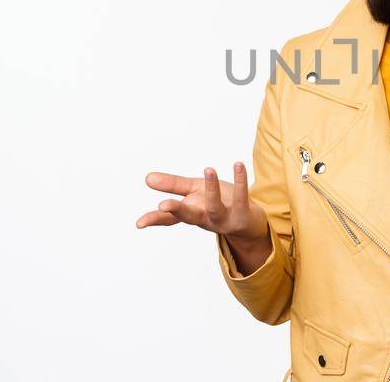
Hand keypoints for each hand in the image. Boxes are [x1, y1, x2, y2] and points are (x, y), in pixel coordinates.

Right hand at [136, 162, 268, 246]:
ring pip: (215, 207)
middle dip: (177, 210)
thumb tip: (147, 178)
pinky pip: (241, 196)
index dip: (154, 220)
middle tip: (163, 204)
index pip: (169, 218)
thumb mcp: (194, 192)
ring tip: (208, 169)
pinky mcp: (242, 214)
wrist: (249, 222)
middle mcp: (205, 219)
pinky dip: (241, 181)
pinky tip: (238, 165)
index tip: (139, 223)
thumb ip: (173, 185)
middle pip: (189, 216)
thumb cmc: (218, 203)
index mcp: (191, 213)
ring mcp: (224, 219)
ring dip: (212, 189)